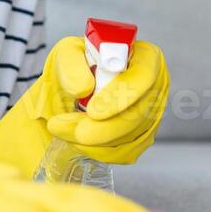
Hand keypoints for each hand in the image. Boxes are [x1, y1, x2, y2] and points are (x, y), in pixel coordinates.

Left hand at [0, 36, 169, 176]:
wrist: (57, 105)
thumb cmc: (65, 74)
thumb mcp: (62, 58)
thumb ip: (70, 63)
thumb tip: (85, 86)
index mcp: (142, 57)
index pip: (148, 73)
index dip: (124, 93)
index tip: (92, 108)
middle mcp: (153, 88)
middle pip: (140, 112)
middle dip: (101, 125)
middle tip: (65, 128)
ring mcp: (150, 117)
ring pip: (131, 137)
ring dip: (92, 139)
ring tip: (62, 130)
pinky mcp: (138, 142)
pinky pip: (124, 154)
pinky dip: (97, 151)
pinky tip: (77, 142)